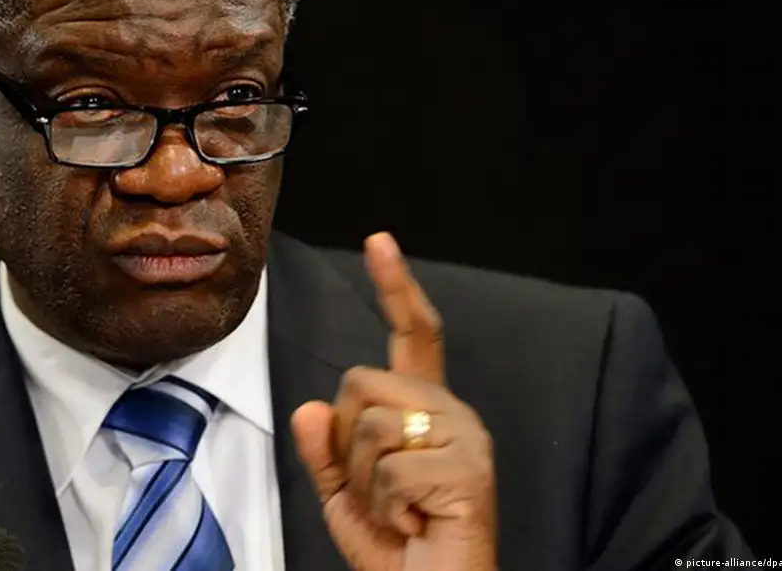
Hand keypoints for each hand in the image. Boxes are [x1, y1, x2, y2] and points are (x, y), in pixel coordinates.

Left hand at [290, 232, 496, 570]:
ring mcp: (466, 437)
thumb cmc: (397, 549)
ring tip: (399, 510)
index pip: (413, 335)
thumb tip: (311, 406)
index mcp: (426, 410)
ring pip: (371, 422)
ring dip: (366, 480)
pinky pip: (390, 468)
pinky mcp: (470, 469)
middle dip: (347, 442)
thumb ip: (325, 451)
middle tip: (378, 490)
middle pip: (360, 381)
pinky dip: (385, 506)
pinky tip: (415, 523)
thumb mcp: (345, 496)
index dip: (396, 287)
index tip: (379, 240)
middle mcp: (452, 412)